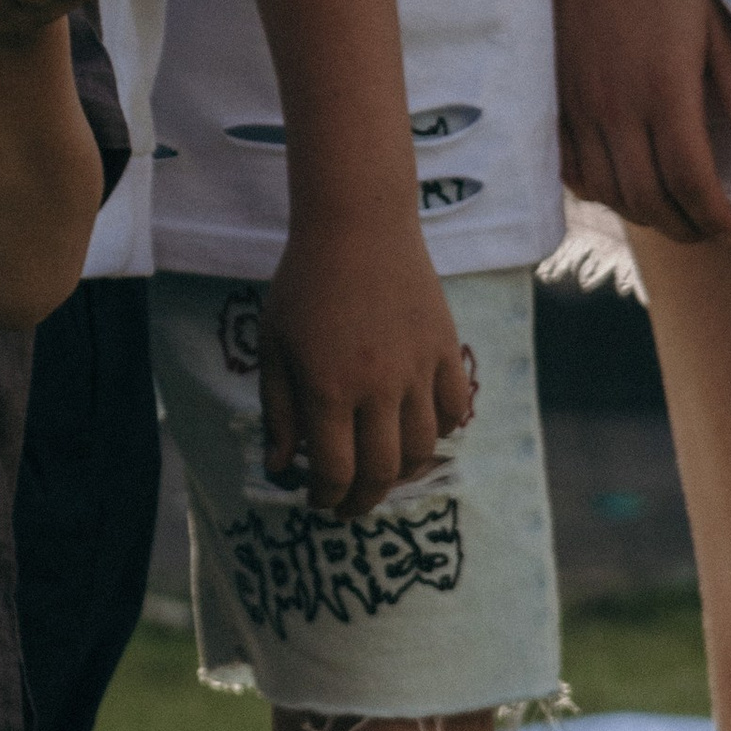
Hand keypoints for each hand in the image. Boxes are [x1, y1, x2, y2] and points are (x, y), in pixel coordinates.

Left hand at [260, 203, 470, 521]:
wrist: (357, 223)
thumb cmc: (305, 283)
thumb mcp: (274, 345)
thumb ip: (278, 410)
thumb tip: (280, 468)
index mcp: (327, 388)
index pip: (335, 470)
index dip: (326, 497)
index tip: (318, 502)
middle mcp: (376, 386)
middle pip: (381, 470)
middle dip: (363, 500)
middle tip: (350, 507)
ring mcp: (416, 368)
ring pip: (422, 447)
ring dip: (403, 473)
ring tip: (384, 475)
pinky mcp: (445, 348)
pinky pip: (456, 407)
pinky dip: (444, 430)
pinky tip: (423, 432)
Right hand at [555, 0, 730, 244]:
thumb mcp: (715, 22)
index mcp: (663, 91)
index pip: (689, 180)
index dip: (713, 216)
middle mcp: (616, 108)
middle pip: (647, 198)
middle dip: (682, 227)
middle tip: (708, 231)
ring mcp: (579, 106)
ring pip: (607, 190)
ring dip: (642, 214)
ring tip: (672, 215)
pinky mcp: (555, 98)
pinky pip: (571, 167)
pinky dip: (597, 190)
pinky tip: (621, 187)